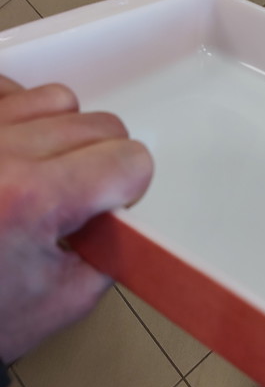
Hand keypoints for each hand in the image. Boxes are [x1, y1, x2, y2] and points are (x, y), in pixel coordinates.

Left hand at [0, 75, 152, 362]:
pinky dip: (22, 111)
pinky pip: (11, 87)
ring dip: (63, 133)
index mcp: (30, 200)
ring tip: (40, 172)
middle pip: (101, 125)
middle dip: (103, 162)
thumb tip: (129, 210)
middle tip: (75, 198)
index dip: (130, 186)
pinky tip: (14, 148)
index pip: (129, 160)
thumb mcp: (65, 299)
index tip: (112, 203)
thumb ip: (115, 249)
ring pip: (59, 99)